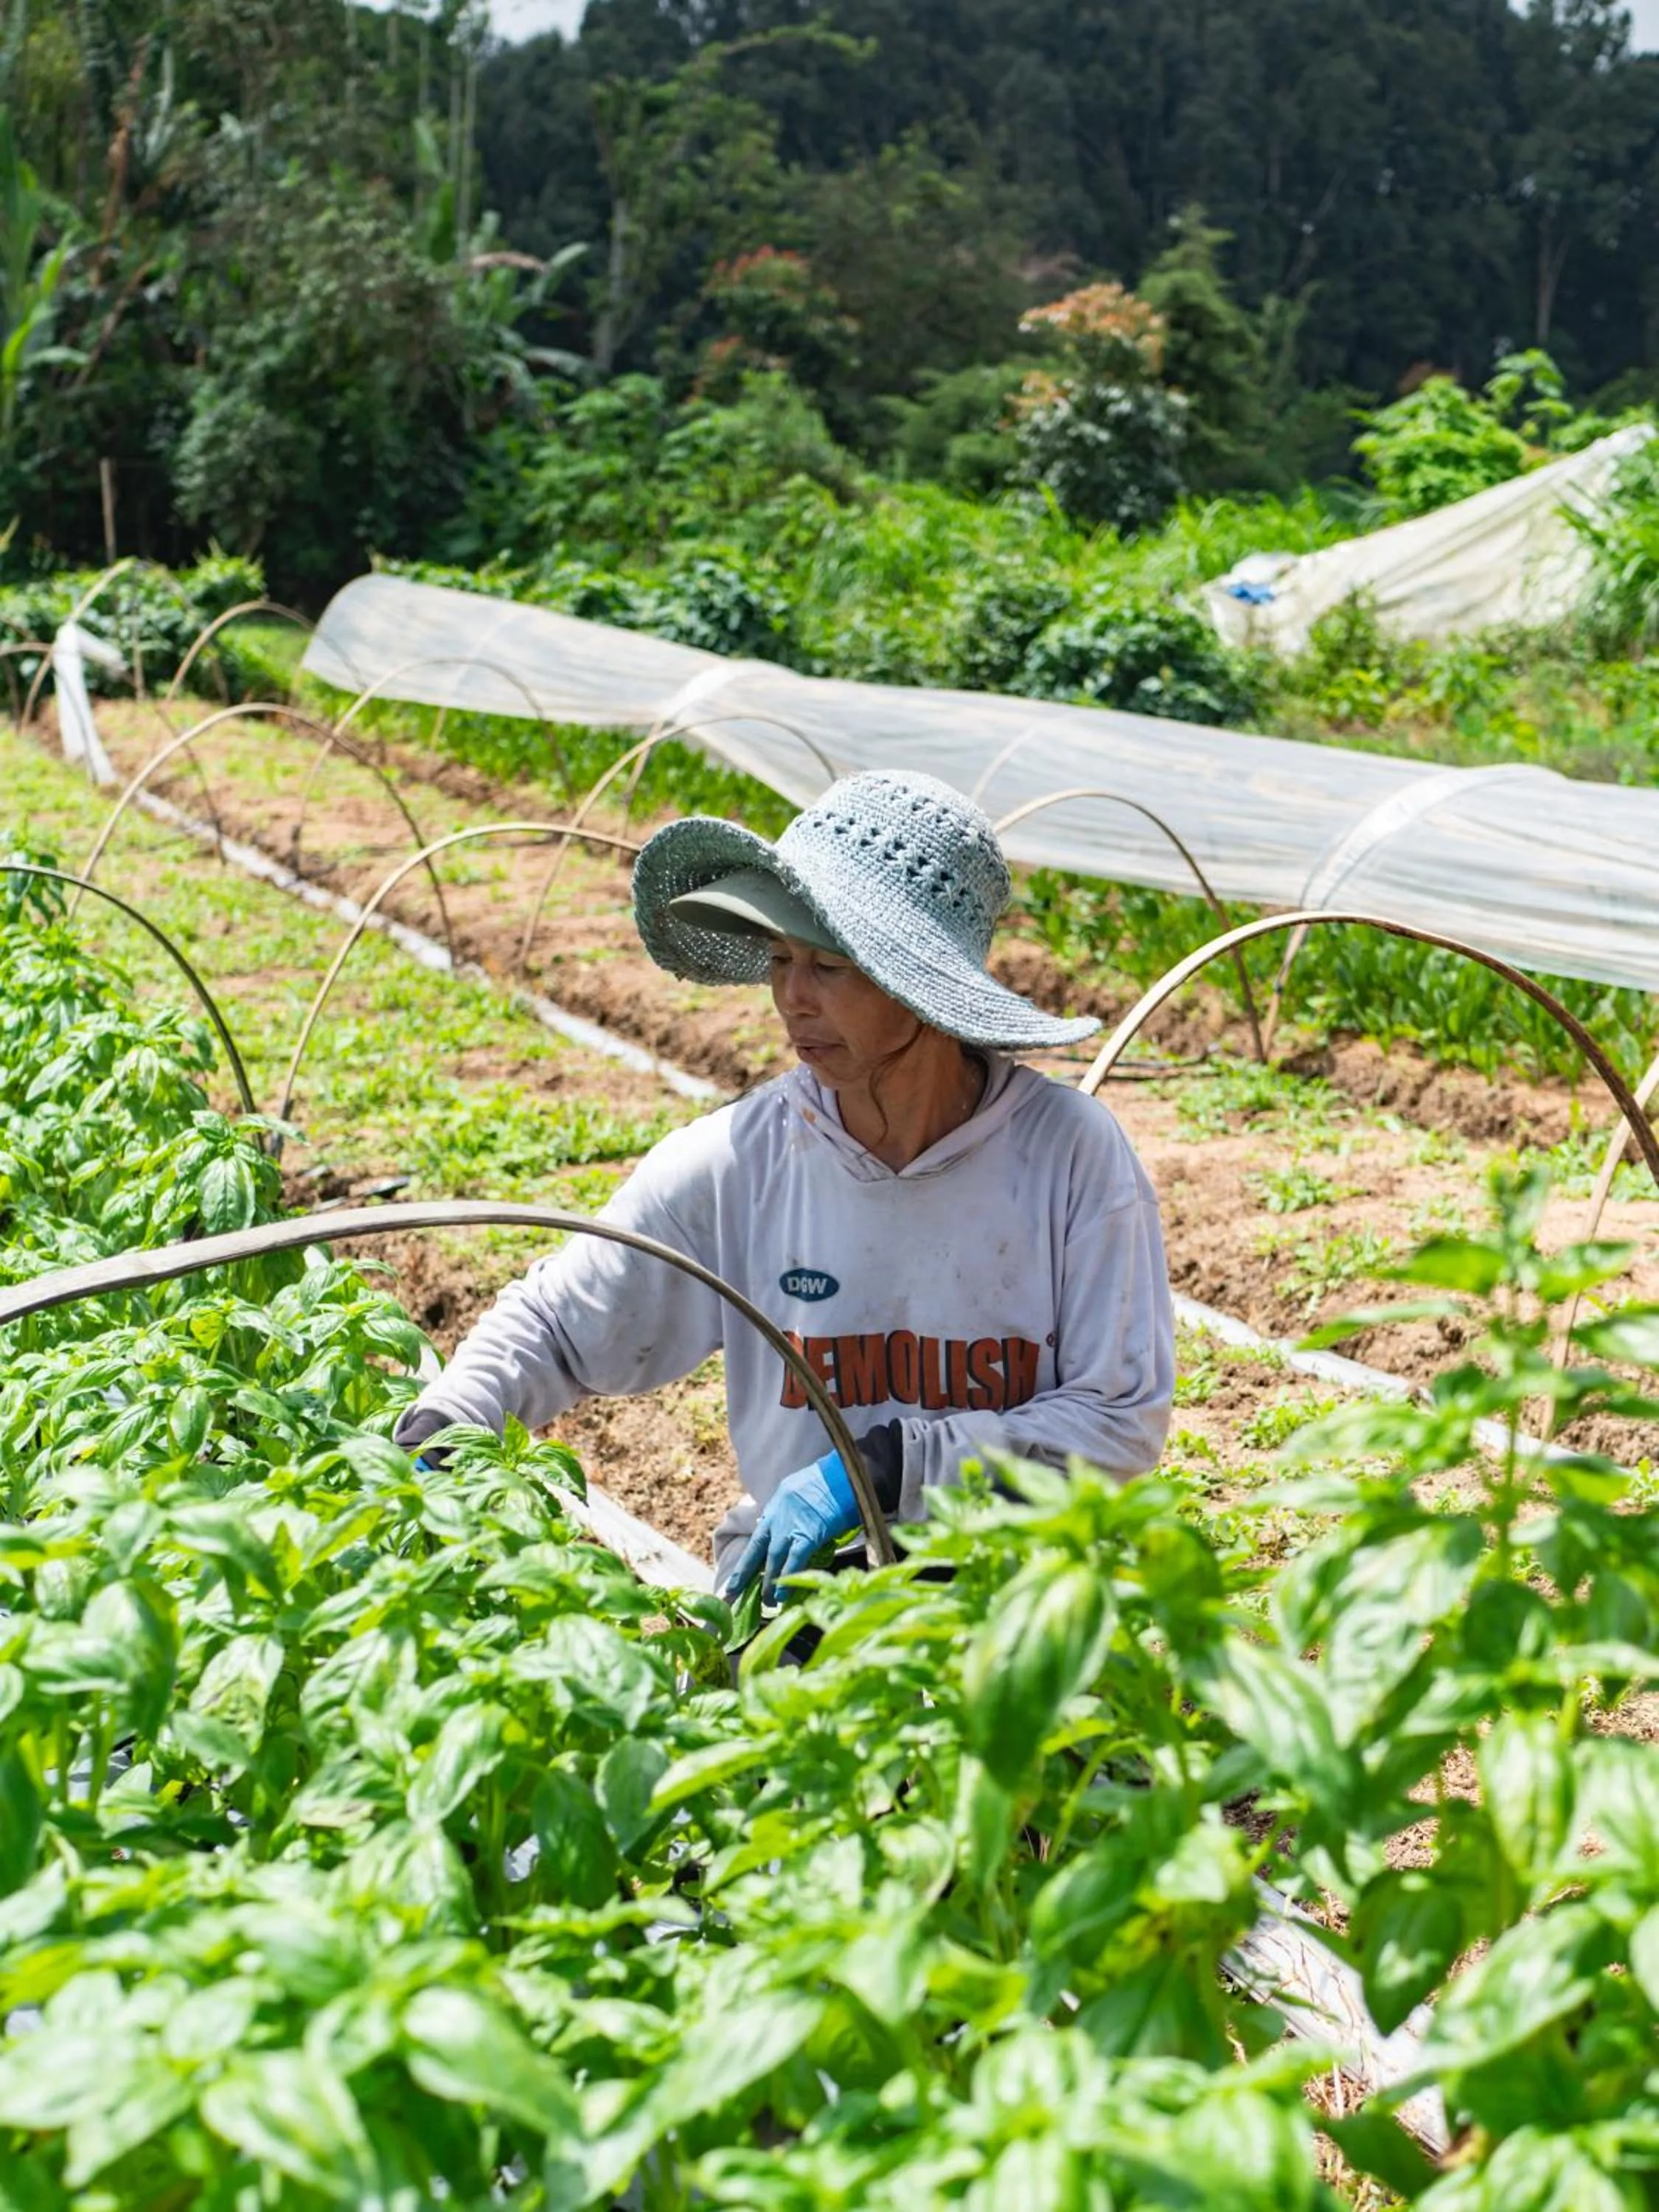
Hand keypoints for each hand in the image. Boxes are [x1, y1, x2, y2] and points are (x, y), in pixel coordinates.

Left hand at [724, 1453, 859, 1604]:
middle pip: (758, 1548)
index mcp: (779, 1501)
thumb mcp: (807, 1487)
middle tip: (733, 1593)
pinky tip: (781, 1595)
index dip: (752, 1554)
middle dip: (744, 1572)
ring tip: (766, 1601)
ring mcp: (791, 1525)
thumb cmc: (836, 1479)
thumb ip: (798, 1508)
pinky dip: (786, 1578)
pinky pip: (794, 1561)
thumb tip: (800, 1530)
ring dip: (767, 1582)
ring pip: (773, 1558)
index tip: (743, 1569)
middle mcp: (779, 1513)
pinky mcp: (808, 1535)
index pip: (762, 1532)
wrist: (851, 1472)